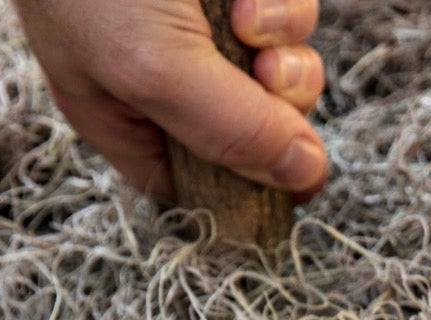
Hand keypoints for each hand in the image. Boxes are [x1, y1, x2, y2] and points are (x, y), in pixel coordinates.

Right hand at [12, 0, 327, 201]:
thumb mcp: (151, 68)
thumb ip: (229, 132)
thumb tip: (305, 177)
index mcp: (126, 115)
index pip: (200, 187)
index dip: (246, 190)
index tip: (284, 183)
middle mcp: (169, 73)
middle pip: (259, 133)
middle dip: (275, 111)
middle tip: (263, 77)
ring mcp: (209, 26)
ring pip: (286, 69)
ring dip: (284, 50)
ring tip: (249, 19)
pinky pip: (292, 14)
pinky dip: (283, 4)